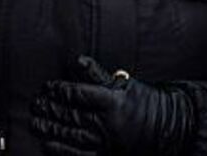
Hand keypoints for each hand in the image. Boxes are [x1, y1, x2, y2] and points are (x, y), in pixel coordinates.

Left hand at [31, 57, 194, 155]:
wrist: (170, 129)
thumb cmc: (147, 103)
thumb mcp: (126, 85)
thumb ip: (99, 76)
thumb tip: (78, 62)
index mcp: (114, 101)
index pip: (80, 94)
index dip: (60, 90)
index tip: (48, 86)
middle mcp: (108, 124)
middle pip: (72, 115)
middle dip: (50, 109)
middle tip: (36, 104)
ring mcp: (107, 143)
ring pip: (72, 135)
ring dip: (51, 129)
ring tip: (36, 122)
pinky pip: (79, 155)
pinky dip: (62, 150)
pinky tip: (48, 145)